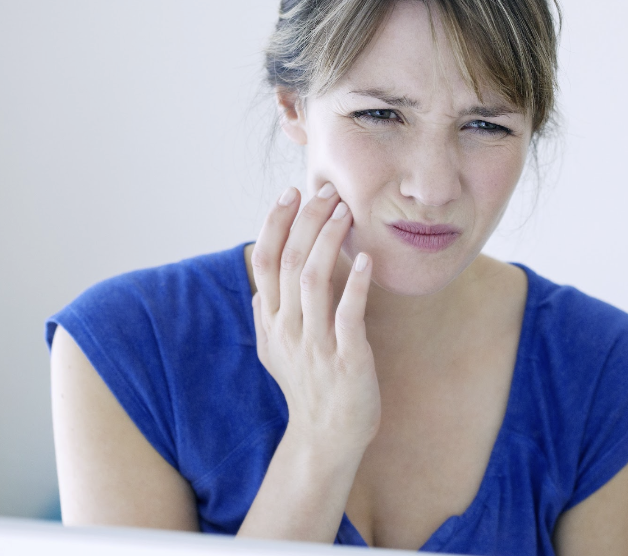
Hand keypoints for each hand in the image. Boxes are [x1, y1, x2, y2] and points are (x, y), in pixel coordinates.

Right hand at [250, 183, 380, 457]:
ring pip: (313, 280)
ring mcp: (315, 344)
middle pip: (289, 261)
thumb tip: (261, 280)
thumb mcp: (275, 349)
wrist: (326, 436)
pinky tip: (366, 260)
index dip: (276, 223)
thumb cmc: (307, 386)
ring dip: (329, 241)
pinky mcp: (345, 359)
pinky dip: (355, 284)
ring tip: (344, 212)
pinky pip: (347, 315)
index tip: (291, 194)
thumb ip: (268, 313)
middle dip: (306, 220)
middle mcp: (286, 328)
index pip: (265, 260)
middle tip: (325, 191)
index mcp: (270, 320)